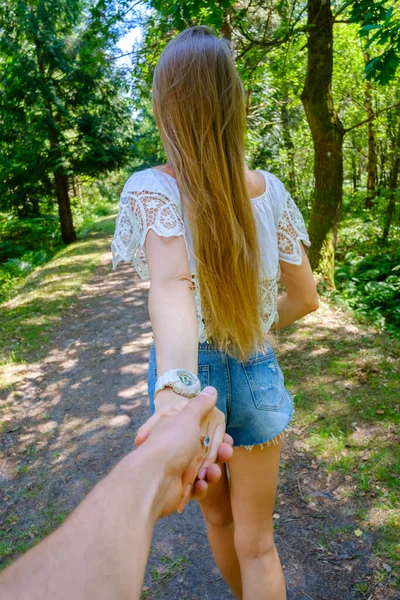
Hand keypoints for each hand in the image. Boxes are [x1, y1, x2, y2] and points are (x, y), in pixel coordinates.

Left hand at [137, 387, 232, 516]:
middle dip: (219, 454)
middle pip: (209, 451)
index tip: (227, 440)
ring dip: (212, 472)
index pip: (205, 431)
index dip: (219, 436)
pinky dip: (201, 487)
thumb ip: (201, 405)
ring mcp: (180, 468)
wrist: (153, 479)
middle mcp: (180, 448)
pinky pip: (198, 488)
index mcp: (181, 430)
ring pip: (206, 470)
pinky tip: (200, 485)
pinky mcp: (181, 488)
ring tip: (210, 473)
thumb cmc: (170, 444)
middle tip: (225, 454)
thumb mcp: (187, 418)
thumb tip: (211, 389)